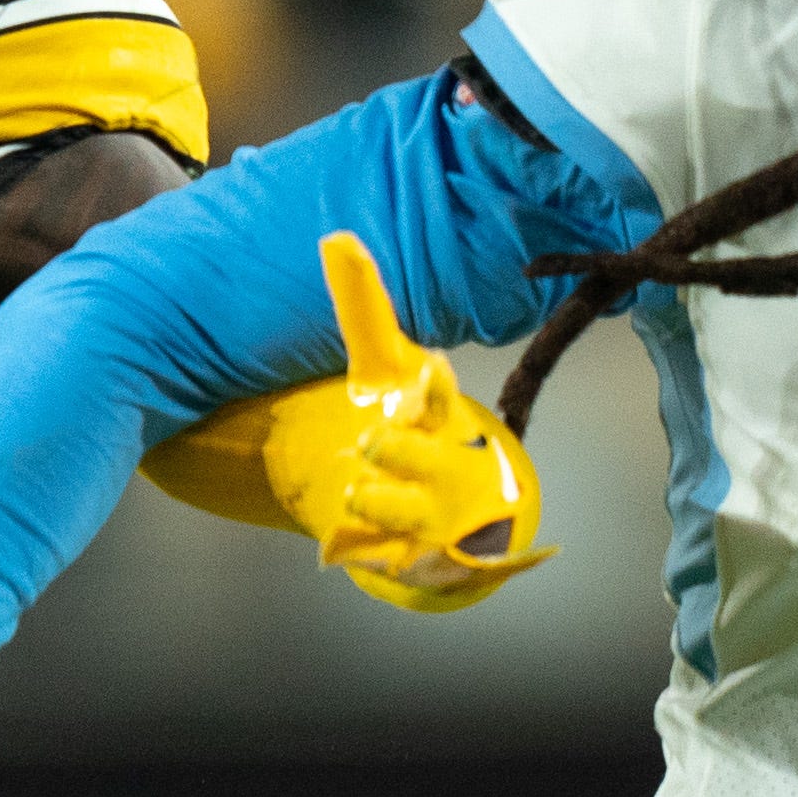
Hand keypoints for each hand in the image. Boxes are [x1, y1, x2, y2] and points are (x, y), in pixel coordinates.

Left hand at [259, 233, 553, 611]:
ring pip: (396, 510)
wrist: (463, 510)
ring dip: (373, 501)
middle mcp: (444, 464)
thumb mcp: (388, 367)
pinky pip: (386, 560)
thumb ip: (362, 308)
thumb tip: (334, 235)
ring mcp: (434, 515)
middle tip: (372, 442)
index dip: (435, 387)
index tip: (432, 369)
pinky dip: (365, 555)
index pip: (439, 396)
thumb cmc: (419, 422)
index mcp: (439, 413)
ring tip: (357, 491)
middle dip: (392, 447)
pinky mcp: (419, 559)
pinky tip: (343, 549)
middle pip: (413, 454)